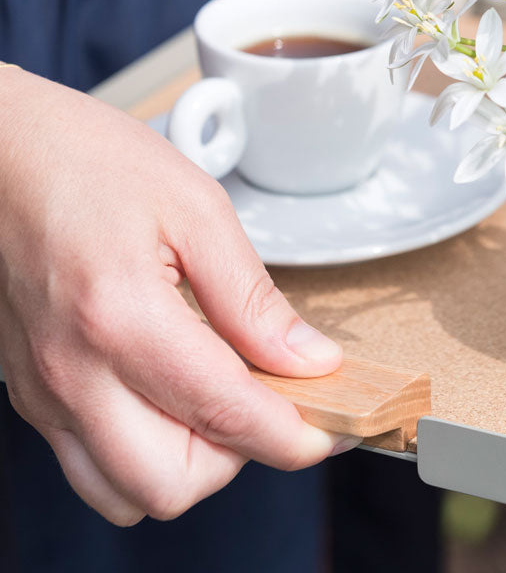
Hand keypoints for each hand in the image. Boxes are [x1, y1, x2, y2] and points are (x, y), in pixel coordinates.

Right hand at [0, 69, 356, 524]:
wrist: (4, 153)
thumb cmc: (92, 163)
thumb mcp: (197, 210)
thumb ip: (253, 297)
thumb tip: (309, 359)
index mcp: (122, 318)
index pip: (225, 415)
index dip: (293, 436)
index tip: (332, 427)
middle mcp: (73, 373)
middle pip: (172, 484)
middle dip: (239, 455)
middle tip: (272, 399)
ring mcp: (44, 391)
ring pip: (127, 492)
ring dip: (190, 463)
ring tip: (222, 396)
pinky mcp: (31, 394)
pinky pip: (92, 464)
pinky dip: (146, 451)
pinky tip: (175, 394)